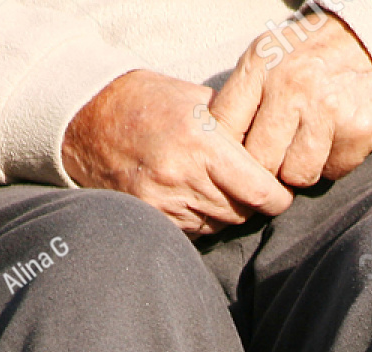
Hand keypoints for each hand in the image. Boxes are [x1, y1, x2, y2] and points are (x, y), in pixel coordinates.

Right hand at [63, 70, 293, 235]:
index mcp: (199, 142)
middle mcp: (181, 176)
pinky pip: (194, 231)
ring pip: (218, 224)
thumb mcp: (196, 100)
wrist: (89, 121)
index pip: (256, 189)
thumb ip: (234, 126)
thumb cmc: (148, 102)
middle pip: (239, 211)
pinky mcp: (150, 218)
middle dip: (251, 203)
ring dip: (225, 211)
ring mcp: (162, 202)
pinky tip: (193, 197)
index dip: (276, 198)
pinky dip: (201, 219)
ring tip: (216, 187)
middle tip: (252, 189)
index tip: (282, 197)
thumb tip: (272, 151)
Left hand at [211, 10, 371, 186]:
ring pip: (296, 176)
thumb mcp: (266, 63)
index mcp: (261, 64)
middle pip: (259, 163)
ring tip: (308, 143)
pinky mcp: (357, 129)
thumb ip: (239, 102)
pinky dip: (331, 164)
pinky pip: (331, 173)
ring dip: (300, 169)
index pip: (224, 130)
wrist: (370, 43)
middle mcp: (293, 84)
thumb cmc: (305, 61)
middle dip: (266, 169)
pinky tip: (334, 138)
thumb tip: (210, 156)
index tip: (233, 162)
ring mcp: (327, 107)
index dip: (227, 156)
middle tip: (277, 156)